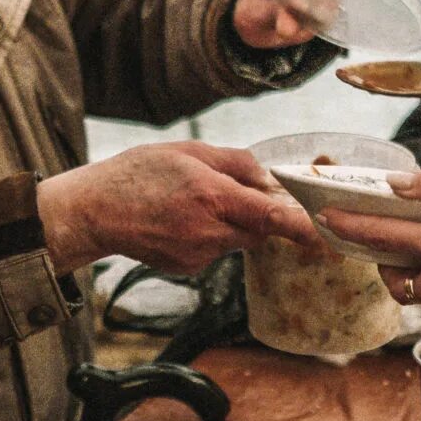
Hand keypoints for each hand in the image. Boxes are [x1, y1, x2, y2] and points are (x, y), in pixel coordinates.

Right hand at [36, 141, 319, 272]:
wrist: (93, 211)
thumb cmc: (137, 174)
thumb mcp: (189, 152)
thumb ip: (236, 163)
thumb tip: (270, 175)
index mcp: (213, 198)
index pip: (271, 219)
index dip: (303, 228)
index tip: (327, 237)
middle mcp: (209, 232)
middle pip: (259, 230)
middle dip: (257, 214)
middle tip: (232, 192)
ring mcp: (198, 255)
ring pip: (237, 241)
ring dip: (230, 224)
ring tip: (192, 203)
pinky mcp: (188, 268)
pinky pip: (215, 251)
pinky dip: (208, 236)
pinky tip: (178, 221)